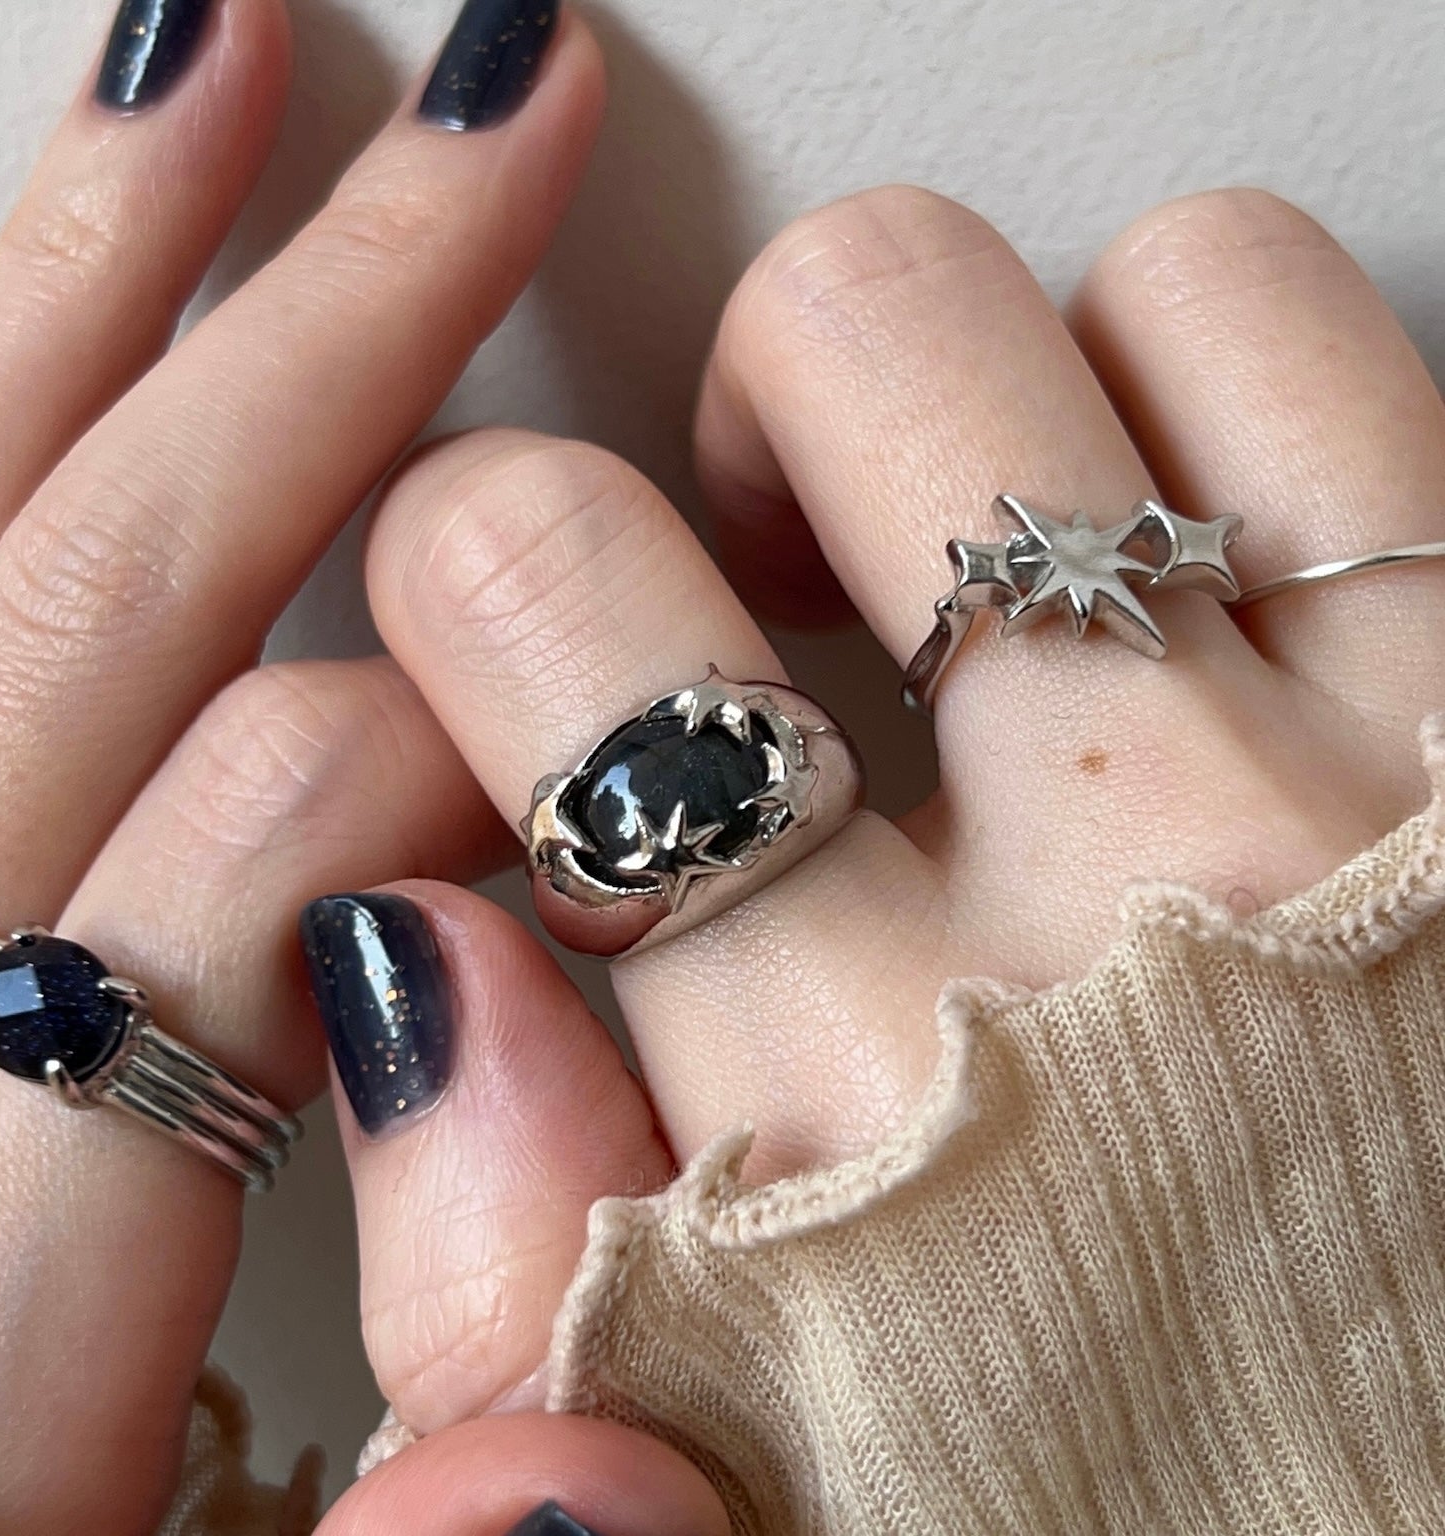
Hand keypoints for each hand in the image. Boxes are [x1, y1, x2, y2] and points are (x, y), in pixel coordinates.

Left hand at [0, 1, 611, 1530]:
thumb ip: (331, 1495)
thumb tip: (546, 1335)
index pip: (232, 903)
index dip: (451, 756)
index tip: (618, 719)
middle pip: (64, 635)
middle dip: (311, 346)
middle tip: (481, 124)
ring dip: (89, 289)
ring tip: (212, 64)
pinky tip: (28, 308)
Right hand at [313, 186, 1441, 1531]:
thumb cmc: (1091, 1527)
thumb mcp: (712, 1475)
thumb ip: (493, 1261)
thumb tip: (396, 947)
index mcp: (845, 1091)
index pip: (540, 579)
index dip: (480, 556)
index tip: (522, 622)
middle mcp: (1126, 899)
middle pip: (852, 336)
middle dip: (742, 422)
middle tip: (742, 563)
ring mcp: (1378, 795)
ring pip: (1142, 300)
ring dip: (1001, 390)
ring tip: (961, 547)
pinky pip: (1345, 382)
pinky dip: (1222, 396)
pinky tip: (1161, 557)